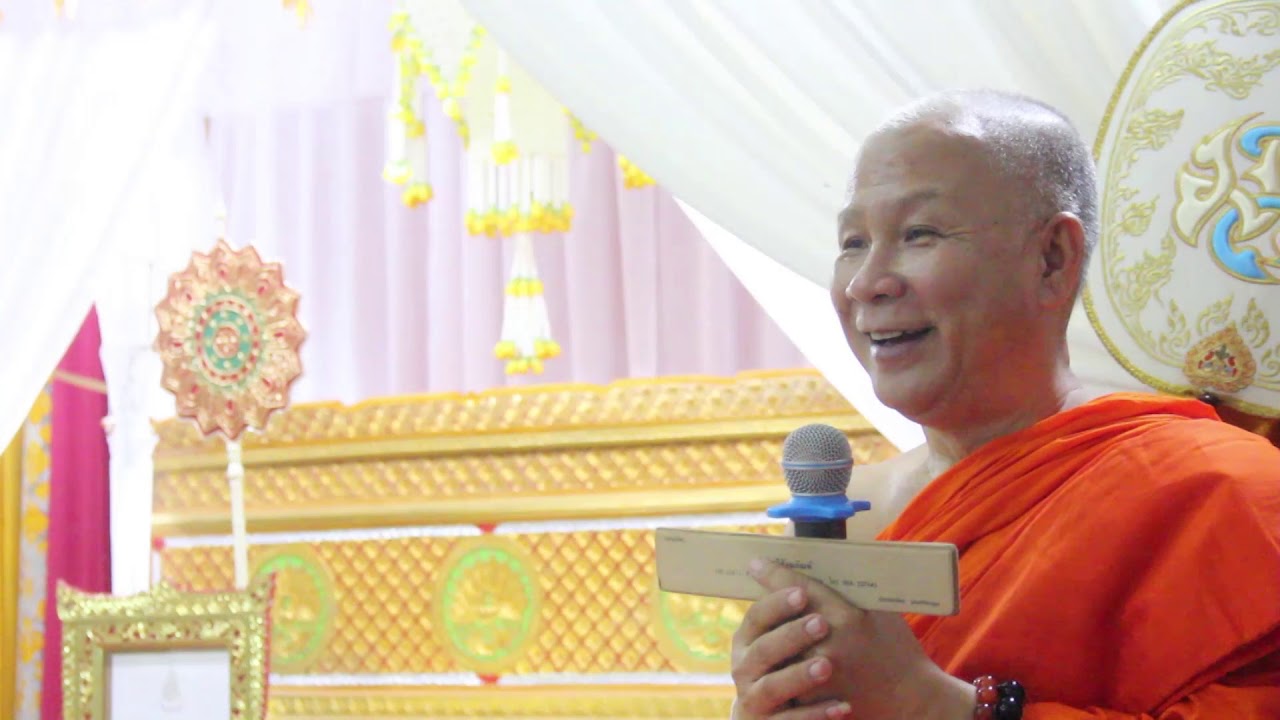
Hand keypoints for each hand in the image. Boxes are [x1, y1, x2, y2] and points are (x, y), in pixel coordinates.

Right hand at [730, 580, 852, 719]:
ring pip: (772, 687)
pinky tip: (842, 707)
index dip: (777, 603)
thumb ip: (795, 607)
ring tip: (827, 665)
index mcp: (748, 640)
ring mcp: (755, 700)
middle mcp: (744, 668)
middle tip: (822, 623)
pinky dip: (815, 715)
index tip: (802, 592)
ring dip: (799, 675)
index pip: (757, 616)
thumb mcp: (785, 636)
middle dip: (790, 635)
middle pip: (762, 650)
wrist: (778, 713)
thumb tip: (805, 565)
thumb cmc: (789, 662)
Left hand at [733, 559, 975, 719]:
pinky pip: (785, 676)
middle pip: (780, 617)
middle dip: (767, 604)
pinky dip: (781, 665)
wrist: (911, 698)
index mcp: (847, 616)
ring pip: (777, 647)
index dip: (774, 573)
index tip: (756, 563)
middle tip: (756, 590)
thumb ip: (851, 589)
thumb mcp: (881, 610)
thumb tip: (826, 556)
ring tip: (763, 626)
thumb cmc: (897, 647)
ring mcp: (819, 674)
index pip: (799, 587)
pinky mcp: (814, 698)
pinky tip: (776, 658)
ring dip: (768, 635)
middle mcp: (829, 643)